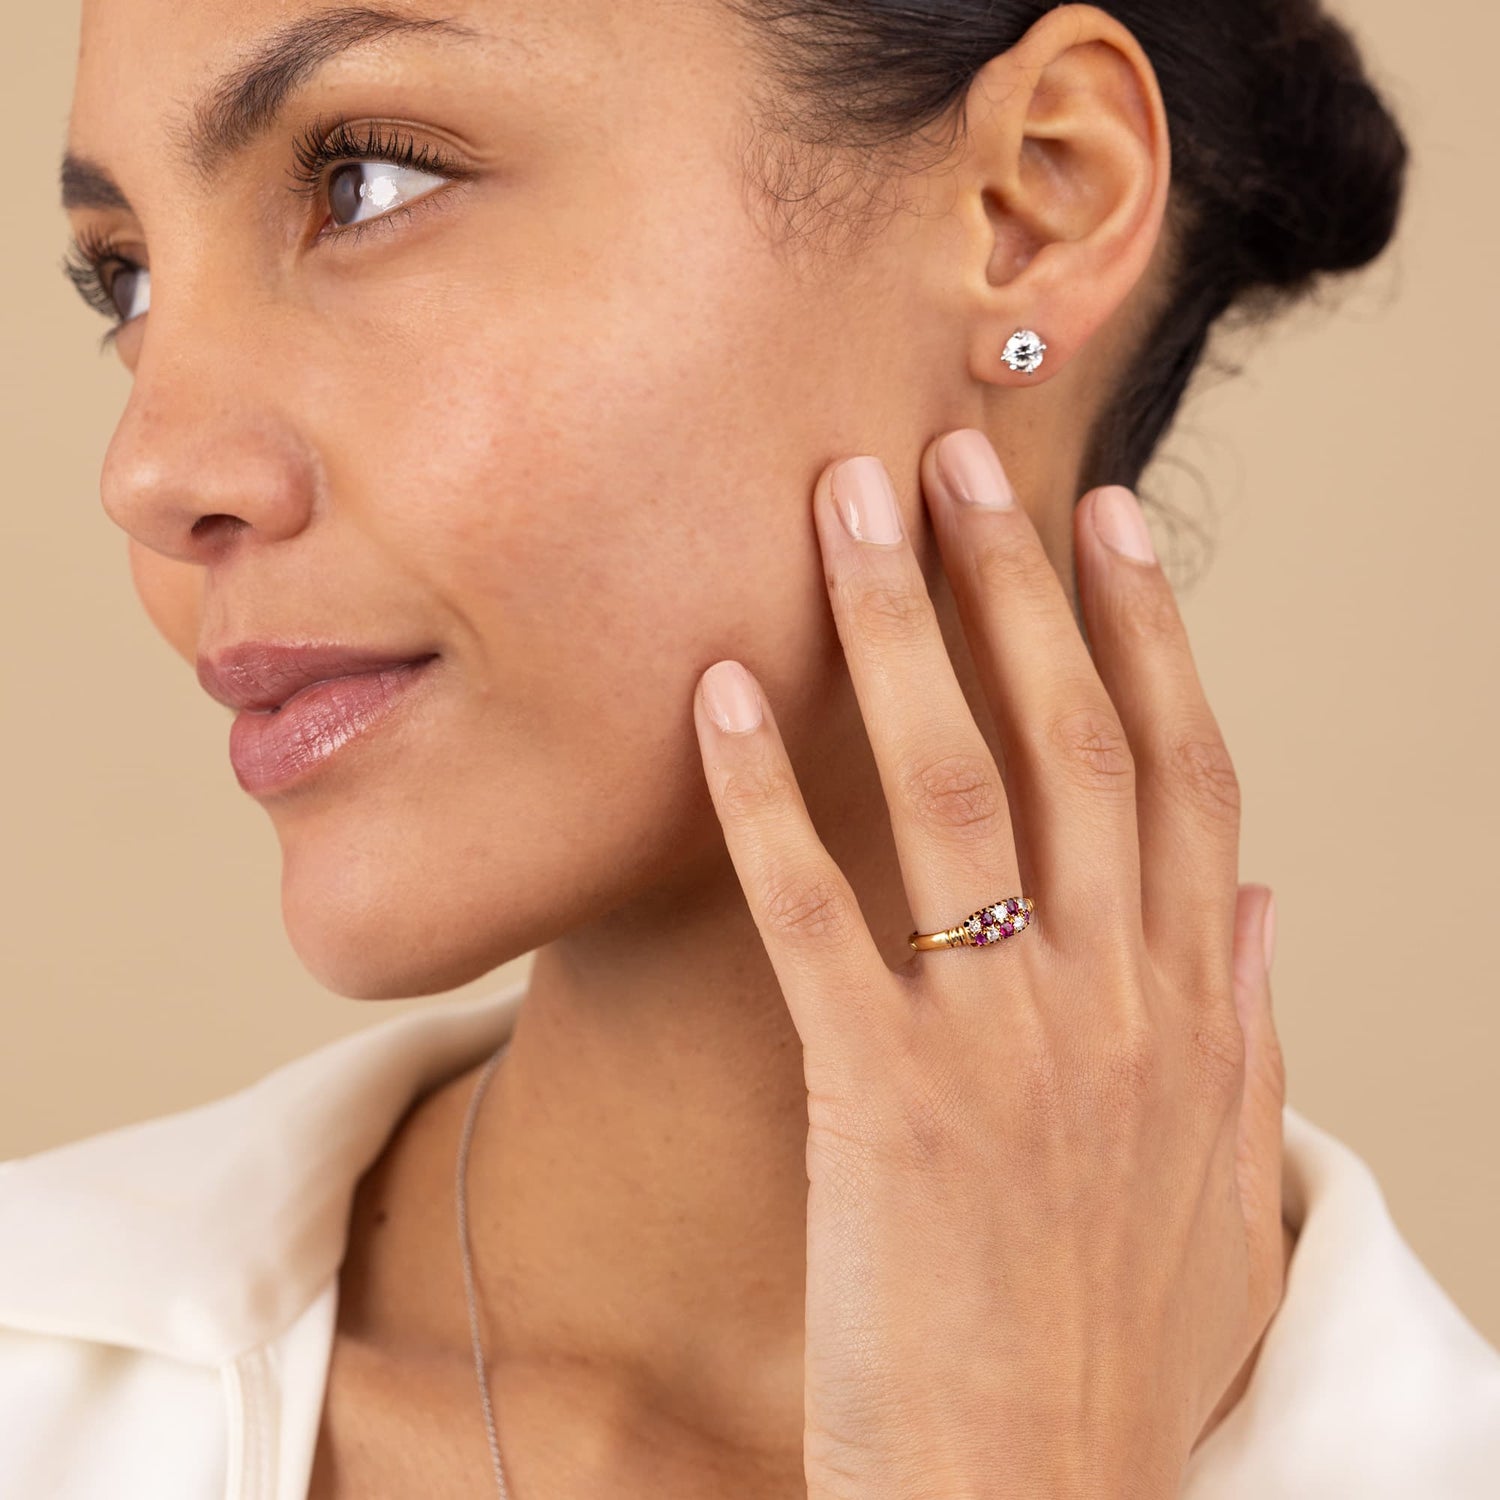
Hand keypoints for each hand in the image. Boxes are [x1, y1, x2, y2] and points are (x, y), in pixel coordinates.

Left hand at [690, 430, 1287, 1499]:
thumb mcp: (1218, 1183)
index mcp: (1186, 1005)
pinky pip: (819, 916)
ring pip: (957, 791)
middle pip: (1070, 740)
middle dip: (1013, 585)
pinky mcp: (887, 1104)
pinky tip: (723, 696)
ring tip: (848, 511)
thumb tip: (1262, 897)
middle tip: (957, 454)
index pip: (1182, 770)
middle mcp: (1112, 997)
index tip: (1106, 519)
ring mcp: (1004, 1044)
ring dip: (899, 637)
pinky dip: (770, 799)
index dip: (1145, 633)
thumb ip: (1244, 1027)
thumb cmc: (1110, 1351)